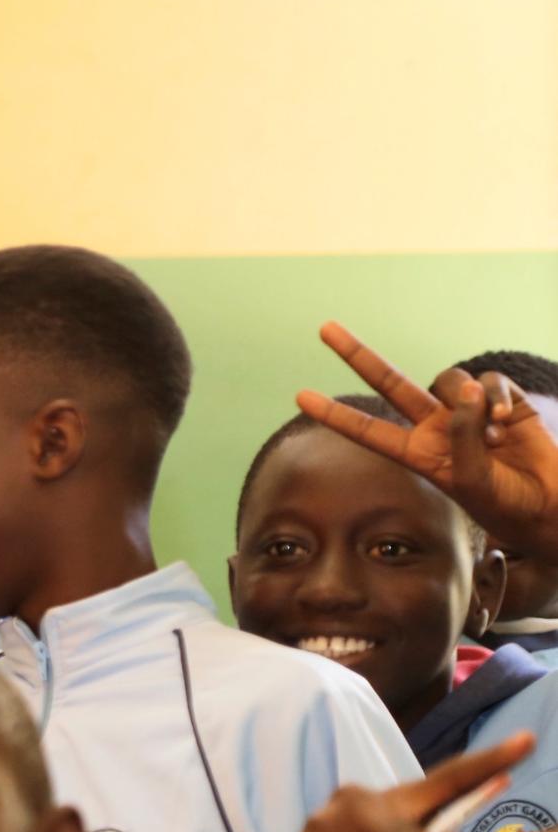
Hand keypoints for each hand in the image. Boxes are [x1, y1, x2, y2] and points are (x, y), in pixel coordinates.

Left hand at [300, 323, 557, 564]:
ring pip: (451, 380)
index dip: (335, 414)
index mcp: (417, 453)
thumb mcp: (472, 479)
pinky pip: (489, 383)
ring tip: (495, 437)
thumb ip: (462, 436)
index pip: (367, 430)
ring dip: (471, 404)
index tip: (299, 396)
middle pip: (389, 383)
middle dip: (358, 356)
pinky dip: (498, 398)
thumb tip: (465, 392)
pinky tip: (509, 422)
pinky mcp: (502, 400)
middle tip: (324, 328)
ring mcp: (467, 412)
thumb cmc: (504, 502)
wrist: (547, 503)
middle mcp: (435, 427)